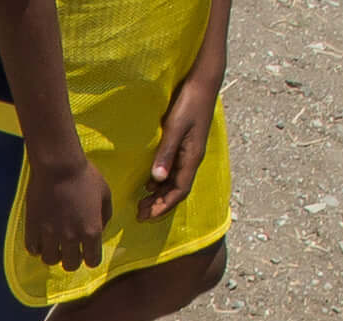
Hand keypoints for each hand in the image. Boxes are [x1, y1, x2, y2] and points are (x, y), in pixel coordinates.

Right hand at [20, 152, 112, 270]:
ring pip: (50, 260)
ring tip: (53, 245)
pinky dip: (36, 248)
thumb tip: (100, 228)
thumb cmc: (85, 176)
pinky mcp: (33, 227)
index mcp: (92, 231)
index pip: (93, 261)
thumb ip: (105, 216)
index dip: (90, 258)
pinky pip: (32, 248)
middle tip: (68, 249)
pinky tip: (39, 240)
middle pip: (70, 265)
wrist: (58, 165)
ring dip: (53, 255)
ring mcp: (50, 234)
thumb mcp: (105, 194)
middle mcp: (71, 238)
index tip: (86, 252)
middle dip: (71, 259)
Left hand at [141, 78, 220, 220]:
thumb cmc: (189, 103)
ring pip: (174, 181)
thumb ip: (166, 152)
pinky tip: (148, 183)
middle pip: (176, 190)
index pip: (179, 191)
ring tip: (142, 203)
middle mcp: (191, 159)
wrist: (202, 83)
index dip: (163, 206)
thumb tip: (156, 179)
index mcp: (192, 158)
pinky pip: (173, 170)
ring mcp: (188, 152)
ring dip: (159, 194)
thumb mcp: (175, 127)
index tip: (146, 216)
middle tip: (139, 214)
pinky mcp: (184, 145)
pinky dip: (161, 180)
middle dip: (159, 204)